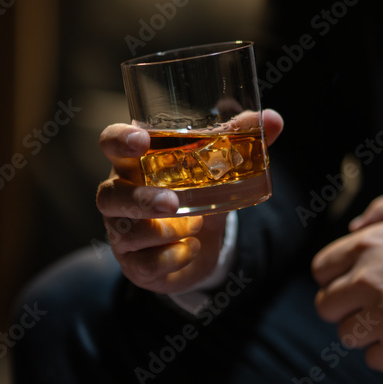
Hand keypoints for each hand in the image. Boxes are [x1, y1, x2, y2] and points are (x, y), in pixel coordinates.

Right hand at [96, 109, 282, 294]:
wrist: (198, 247)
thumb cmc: (196, 197)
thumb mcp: (215, 171)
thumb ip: (238, 143)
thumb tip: (273, 118)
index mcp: (135, 163)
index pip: (111, 143)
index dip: (119, 140)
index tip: (141, 141)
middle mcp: (120, 196)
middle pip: (108, 195)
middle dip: (140, 200)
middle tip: (172, 203)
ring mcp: (122, 233)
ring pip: (126, 233)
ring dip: (162, 231)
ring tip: (196, 226)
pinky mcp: (134, 264)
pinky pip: (144, 264)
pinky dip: (171, 257)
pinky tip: (191, 249)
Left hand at [311, 193, 382, 370]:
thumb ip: (381, 211)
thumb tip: (351, 228)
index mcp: (367, 246)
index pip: (320, 270)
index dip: (334, 277)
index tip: (353, 282)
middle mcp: (367, 281)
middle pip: (326, 306)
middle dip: (346, 306)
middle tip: (373, 305)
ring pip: (347, 335)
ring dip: (366, 331)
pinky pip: (374, 359)